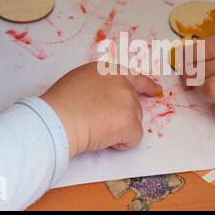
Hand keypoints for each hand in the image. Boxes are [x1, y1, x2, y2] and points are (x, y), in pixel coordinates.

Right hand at [41, 62, 161, 157]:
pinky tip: (102, 137)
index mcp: (109, 70)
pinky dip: (120, 144)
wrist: (58, 118)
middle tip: (97, 121)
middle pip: (133, 106)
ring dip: (118, 130)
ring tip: (94, 127)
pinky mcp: (131, 123)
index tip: (156, 91)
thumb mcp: (80, 80)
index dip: (147, 86)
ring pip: (133, 123)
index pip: (135, 77)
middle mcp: (123, 83)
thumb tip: (105, 99)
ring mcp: (129, 103)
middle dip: (121, 117)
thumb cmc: (60, 103)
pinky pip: (132, 139)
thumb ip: (100, 85)